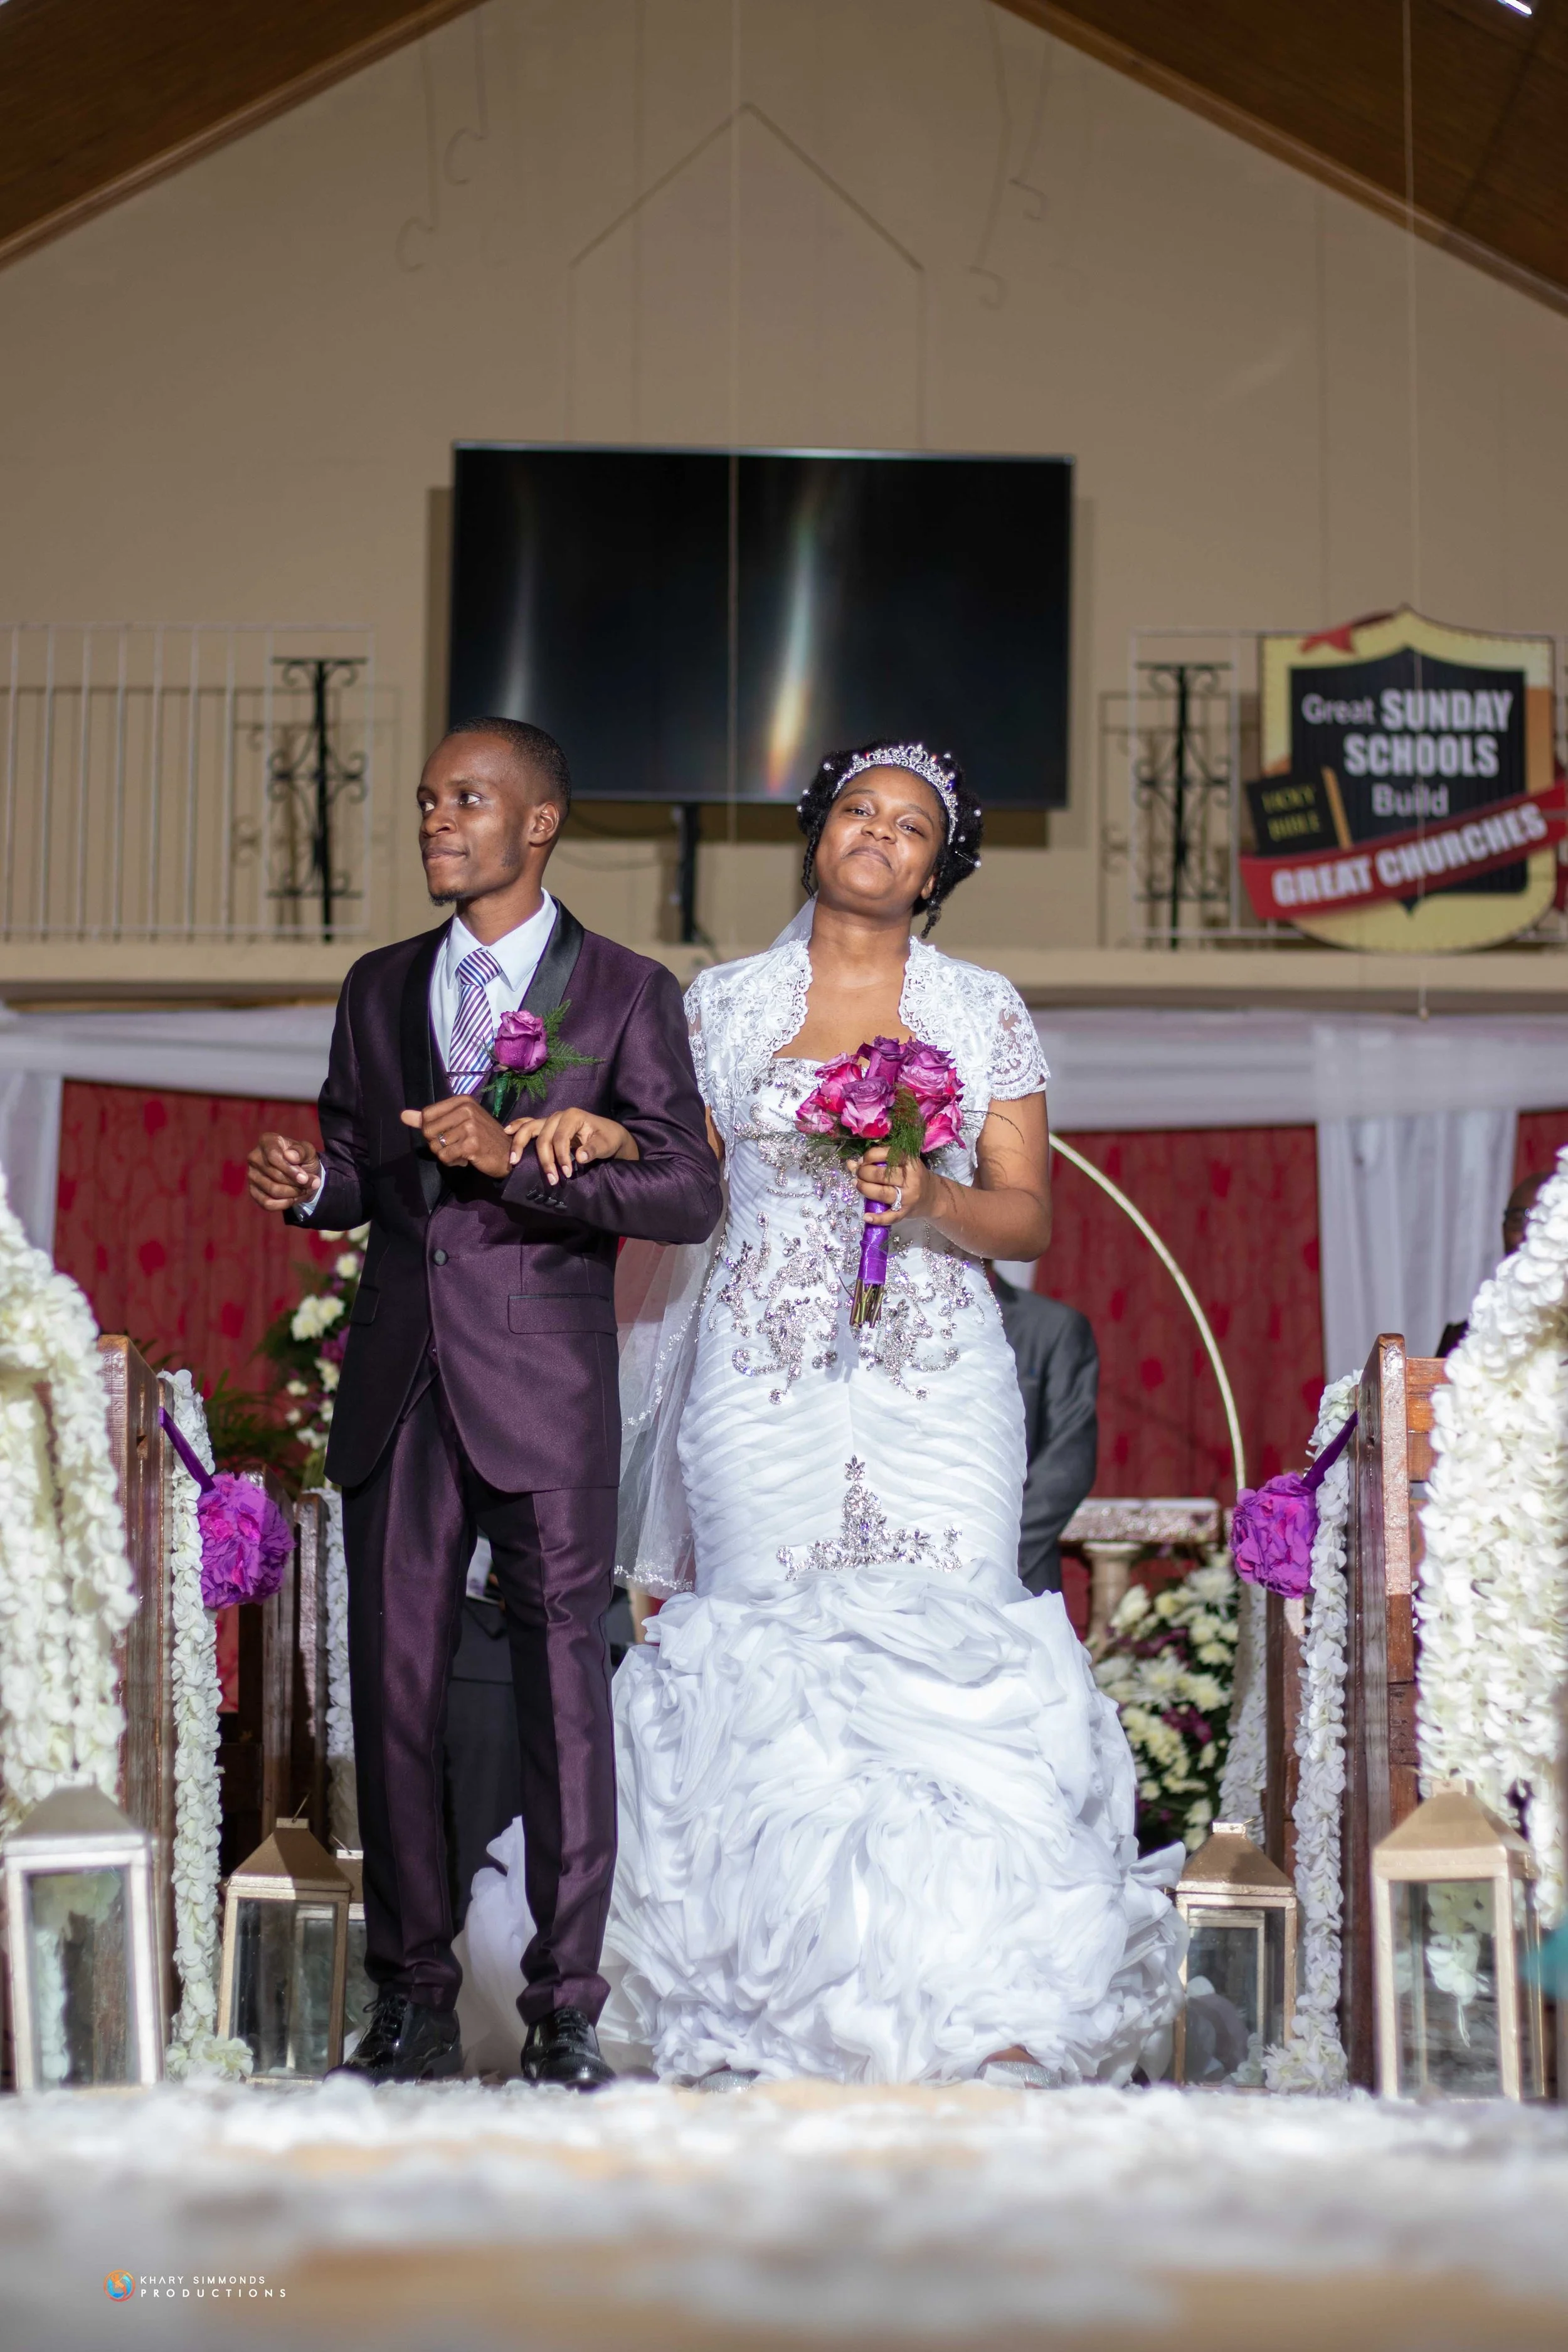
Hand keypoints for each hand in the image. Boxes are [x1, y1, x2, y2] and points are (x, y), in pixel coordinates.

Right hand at [248, 1133, 322, 1212]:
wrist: (301, 1173)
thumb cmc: (302, 1158)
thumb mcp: (308, 1151)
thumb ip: (301, 1152)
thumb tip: (290, 1156)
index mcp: (267, 1141)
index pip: (273, 1157)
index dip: (290, 1170)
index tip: (305, 1178)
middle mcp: (254, 1157)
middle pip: (275, 1175)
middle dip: (297, 1183)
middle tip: (312, 1184)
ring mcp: (252, 1175)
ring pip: (273, 1190)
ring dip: (293, 1194)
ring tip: (304, 1190)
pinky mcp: (253, 1191)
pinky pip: (267, 1203)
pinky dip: (284, 1204)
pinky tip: (293, 1198)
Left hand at [399, 1097, 512, 1180]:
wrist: (507, 1154)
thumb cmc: (481, 1137)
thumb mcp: (457, 1122)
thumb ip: (429, 1119)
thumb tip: (403, 1115)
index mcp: (462, 1100)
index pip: (427, 1114)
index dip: (431, 1129)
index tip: (448, 1133)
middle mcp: (466, 1109)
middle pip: (428, 1130)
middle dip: (437, 1143)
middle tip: (455, 1145)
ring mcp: (470, 1126)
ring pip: (436, 1146)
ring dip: (446, 1154)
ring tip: (461, 1152)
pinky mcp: (472, 1144)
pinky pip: (445, 1156)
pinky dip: (452, 1161)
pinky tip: (465, 1159)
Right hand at [506, 1109, 638, 1183]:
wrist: (609, 1134)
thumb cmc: (608, 1138)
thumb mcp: (606, 1144)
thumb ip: (594, 1149)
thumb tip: (579, 1156)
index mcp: (573, 1116)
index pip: (560, 1138)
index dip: (561, 1157)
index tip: (566, 1174)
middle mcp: (558, 1115)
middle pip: (543, 1137)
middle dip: (545, 1160)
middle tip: (551, 1180)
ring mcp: (550, 1120)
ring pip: (530, 1129)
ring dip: (520, 1145)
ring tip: (513, 1161)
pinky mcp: (546, 1126)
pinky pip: (528, 1124)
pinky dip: (517, 1127)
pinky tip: (506, 1132)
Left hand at [852, 1144, 941, 1226]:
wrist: (932, 1196)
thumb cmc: (913, 1176)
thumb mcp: (902, 1164)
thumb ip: (879, 1161)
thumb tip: (851, 1163)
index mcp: (910, 1161)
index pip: (886, 1154)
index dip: (869, 1156)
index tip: (862, 1161)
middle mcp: (910, 1178)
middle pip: (881, 1175)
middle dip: (863, 1173)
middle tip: (857, 1173)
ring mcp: (908, 1197)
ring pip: (882, 1193)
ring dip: (864, 1189)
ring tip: (856, 1184)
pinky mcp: (906, 1212)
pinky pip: (890, 1216)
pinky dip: (876, 1218)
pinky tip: (866, 1216)